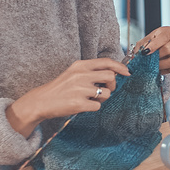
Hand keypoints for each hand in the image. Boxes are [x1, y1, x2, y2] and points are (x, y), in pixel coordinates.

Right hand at [6, 58, 130, 136]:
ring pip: (106, 93)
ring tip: (89, 98)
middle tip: (105, 89)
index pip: (106, 62)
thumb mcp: (74, 73)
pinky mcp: (79, 104)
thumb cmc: (61, 88)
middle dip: (112, 84)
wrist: (41, 101)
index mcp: (80, 65)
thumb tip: (114, 73)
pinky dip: (93, 107)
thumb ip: (91, 71)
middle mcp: (81, 75)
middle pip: (111, 76)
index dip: (120, 67)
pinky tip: (83, 105)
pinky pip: (98, 106)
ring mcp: (80, 89)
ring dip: (102, 98)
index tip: (127, 72)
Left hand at [136, 26, 169, 74]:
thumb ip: (140, 47)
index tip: (145, 52)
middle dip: (156, 57)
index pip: (163, 37)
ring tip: (154, 67)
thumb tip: (139, 54)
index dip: (154, 45)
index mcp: (168, 32)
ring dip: (161, 66)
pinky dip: (169, 71)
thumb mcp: (143, 43)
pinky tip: (163, 69)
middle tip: (149, 61)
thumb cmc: (151, 46)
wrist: (156, 54)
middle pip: (168, 49)